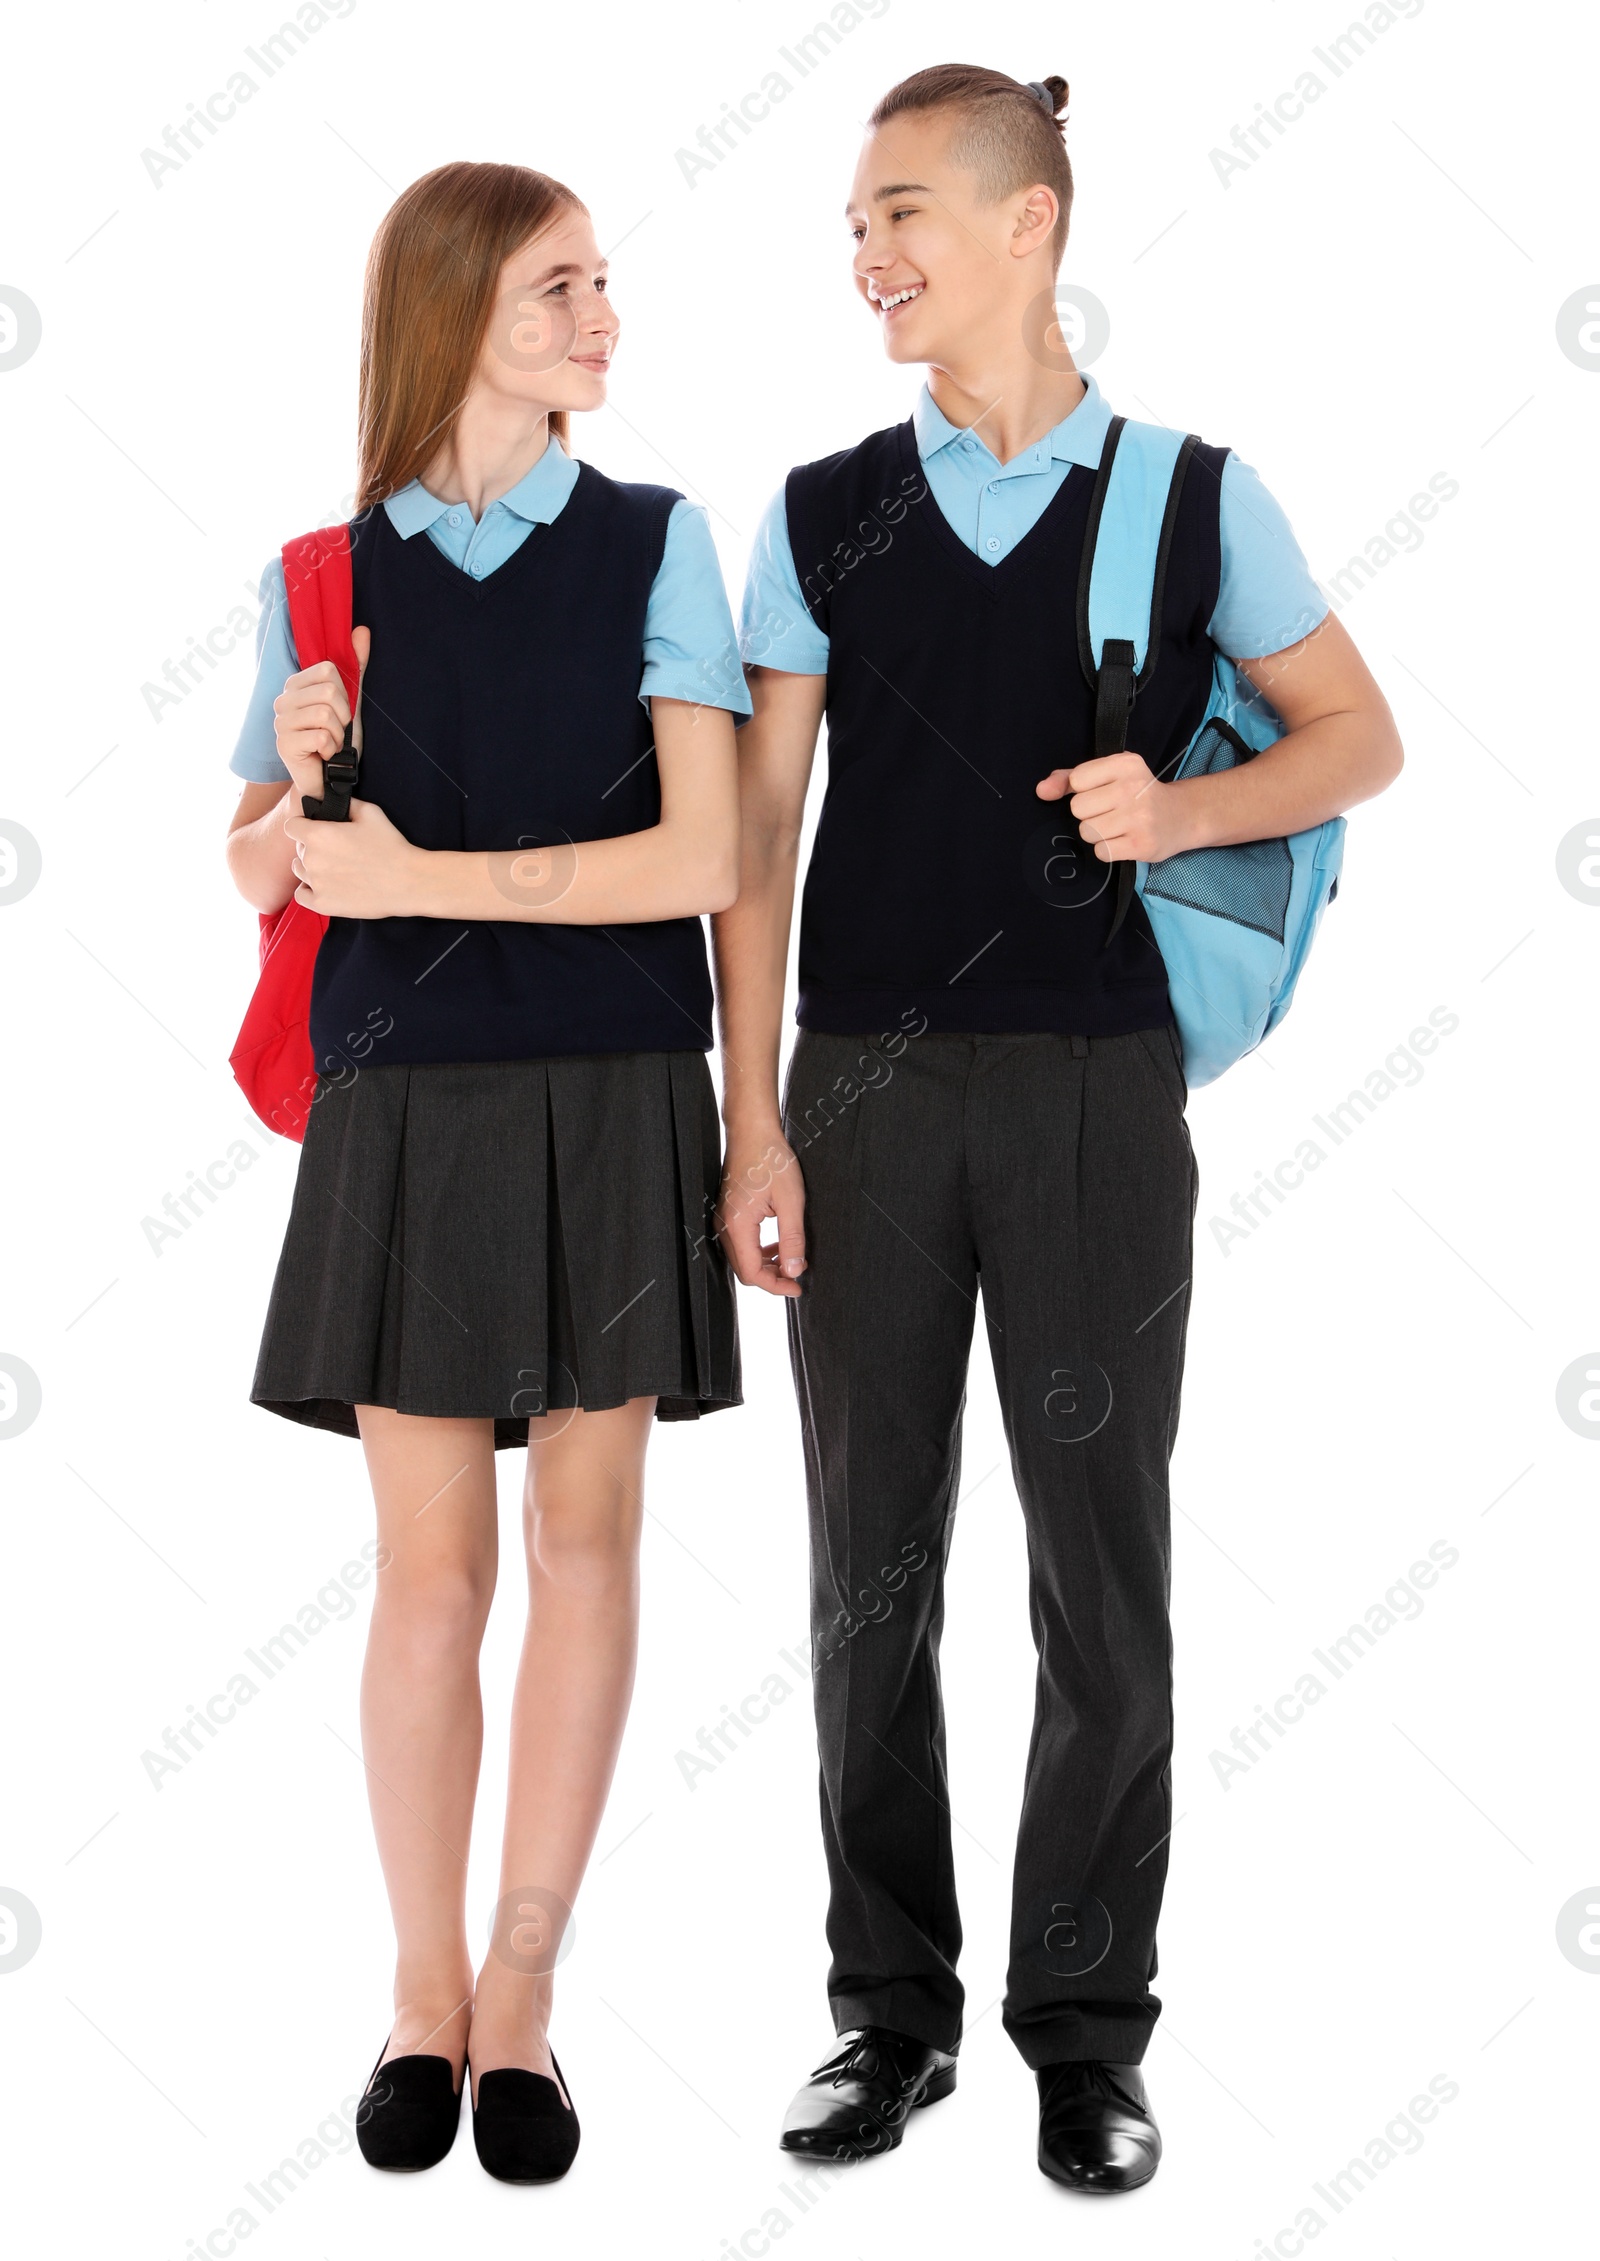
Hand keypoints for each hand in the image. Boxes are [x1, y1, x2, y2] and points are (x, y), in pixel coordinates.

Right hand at [273, 625, 371, 805]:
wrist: (329, 780)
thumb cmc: (338, 740)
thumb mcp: (351, 701)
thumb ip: (355, 667)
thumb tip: (361, 631)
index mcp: (295, 685)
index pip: (329, 670)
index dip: (345, 695)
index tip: (340, 713)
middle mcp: (282, 700)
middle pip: (329, 691)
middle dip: (344, 716)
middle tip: (337, 731)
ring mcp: (279, 722)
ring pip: (325, 714)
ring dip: (338, 734)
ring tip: (331, 744)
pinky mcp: (283, 744)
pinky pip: (321, 736)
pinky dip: (332, 749)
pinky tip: (324, 755)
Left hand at [284, 796, 422, 918]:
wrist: (407, 882)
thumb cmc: (391, 847)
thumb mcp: (371, 813)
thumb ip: (346, 804)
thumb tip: (335, 801)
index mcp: (318, 834)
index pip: (292, 826)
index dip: (303, 825)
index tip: (315, 829)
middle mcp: (311, 859)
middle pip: (299, 849)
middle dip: (313, 847)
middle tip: (337, 851)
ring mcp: (315, 883)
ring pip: (300, 871)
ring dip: (311, 867)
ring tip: (334, 868)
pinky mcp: (322, 904)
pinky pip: (301, 895)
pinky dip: (309, 890)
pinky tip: (324, 885)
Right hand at [717, 1125, 807, 1295]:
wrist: (753, 1132)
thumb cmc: (771, 1160)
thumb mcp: (790, 1201)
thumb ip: (792, 1239)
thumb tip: (794, 1271)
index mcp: (737, 1225)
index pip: (752, 1273)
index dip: (776, 1286)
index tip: (798, 1287)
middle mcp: (724, 1226)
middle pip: (744, 1270)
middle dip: (771, 1279)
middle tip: (798, 1278)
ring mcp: (724, 1220)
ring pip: (743, 1258)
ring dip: (766, 1265)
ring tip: (792, 1261)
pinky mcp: (729, 1214)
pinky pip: (741, 1244)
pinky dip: (760, 1251)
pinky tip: (779, 1245)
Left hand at [1035, 751, 1199, 862]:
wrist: (1181, 816)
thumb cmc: (1138, 793)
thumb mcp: (1108, 774)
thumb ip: (1069, 778)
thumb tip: (1041, 791)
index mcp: (1125, 764)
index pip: (1077, 780)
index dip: (1084, 790)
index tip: (1104, 791)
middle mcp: (1134, 788)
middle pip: (1078, 808)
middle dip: (1089, 814)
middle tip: (1113, 811)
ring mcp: (1139, 817)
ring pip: (1087, 831)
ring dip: (1097, 833)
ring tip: (1118, 826)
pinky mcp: (1142, 844)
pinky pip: (1101, 852)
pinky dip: (1108, 849)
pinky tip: (1123, 840)